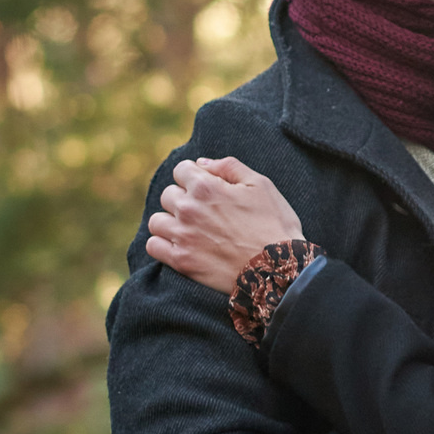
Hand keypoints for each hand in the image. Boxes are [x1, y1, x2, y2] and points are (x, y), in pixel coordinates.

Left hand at [145, 158, 304, 295]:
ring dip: (170, 222)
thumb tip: (201, 163)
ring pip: (157, 220)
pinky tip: (179, 245)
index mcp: (206, 187)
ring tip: (189, 229)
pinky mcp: (181, 261)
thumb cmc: (275, 225)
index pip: (181, 170)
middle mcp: (189, 209)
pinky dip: (162, 244)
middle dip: (183, 198)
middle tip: (204, 211)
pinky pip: (154, 246)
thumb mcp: (261, 185)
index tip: (206, 187)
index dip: (195, 176)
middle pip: (168, 194)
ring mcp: (183, 236)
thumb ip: (229, 167)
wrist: (279, 270)